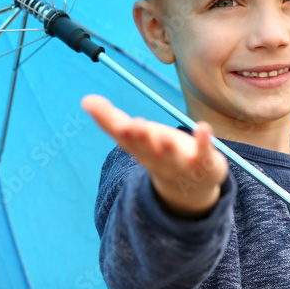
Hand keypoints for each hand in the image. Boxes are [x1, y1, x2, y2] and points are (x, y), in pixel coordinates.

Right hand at [82, 94, 227, 218]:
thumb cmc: (158, 152)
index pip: (128, 141)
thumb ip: (109, 119)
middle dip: (142, 138)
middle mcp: (158, 158)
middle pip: (148, 149)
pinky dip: (204, 141)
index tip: (120, 123)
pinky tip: (203, 127)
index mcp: (140, 150)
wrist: (189, 188)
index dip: (124, 132)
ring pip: (173, 156)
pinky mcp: (204, 163)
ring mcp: (181, 163)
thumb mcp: (134, 136)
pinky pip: (204, 153)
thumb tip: (85, 100)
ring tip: (165, 137)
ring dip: (168, 147)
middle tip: (136, 125)